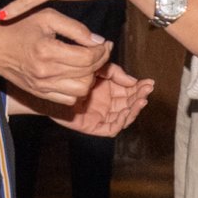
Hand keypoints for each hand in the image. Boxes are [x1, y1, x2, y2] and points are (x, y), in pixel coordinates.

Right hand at [0, 8, 110, 104]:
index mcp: (47, 50)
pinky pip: (69, 99)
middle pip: (87, 75)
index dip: (102, 51)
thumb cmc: (20, 28)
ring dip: (90, 77)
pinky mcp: (40, 93)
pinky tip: (75, 75)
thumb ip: (75, 28)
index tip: (105, 43)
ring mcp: (42, 86)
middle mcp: (45, 72)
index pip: (87, 57)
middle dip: (100, 62)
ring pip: (81, 90)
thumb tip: (98, 40)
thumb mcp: (47, 17)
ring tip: (88, 64)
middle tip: (100, 51)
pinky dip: (77, 89)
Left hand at [15, 64, 153, 135]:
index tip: (149, 82)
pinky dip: (120, 122)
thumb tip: (133, 77)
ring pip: (123, 117)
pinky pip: (109, 128)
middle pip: (130, 105)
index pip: (131, 92)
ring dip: (133, 110)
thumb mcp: (95, 69)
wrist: (47, 86)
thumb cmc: (70, 75)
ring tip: (140, 100)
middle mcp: (108, 105)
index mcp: (110, 91)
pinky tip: (125, 112)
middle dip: (140, 98)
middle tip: (146, 91)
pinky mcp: (91, 127)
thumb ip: (113, 72)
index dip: (141, 88)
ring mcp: (100, 117)